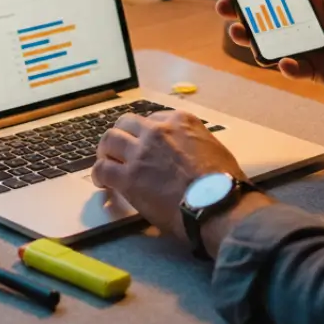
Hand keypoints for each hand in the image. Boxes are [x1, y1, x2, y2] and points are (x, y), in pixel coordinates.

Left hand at [92, 110, 245, 238]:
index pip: (152, 119)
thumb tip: (189, 154)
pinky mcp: (128, 177)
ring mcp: (140, 152)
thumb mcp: (213, 148)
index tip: (144, 143)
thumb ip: (193, 143)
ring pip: (110, 140)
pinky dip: (99, 174)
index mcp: (180, 121)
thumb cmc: (223, 183)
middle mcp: (156, 131)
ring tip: (106, 161)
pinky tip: (102, 182)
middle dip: (121, 135)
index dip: (145, 133)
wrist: (217, 205)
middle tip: (119, 148)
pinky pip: (103, 169)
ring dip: (106, 151)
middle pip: (126, 123)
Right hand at [216, 0, 323, 94]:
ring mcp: (308, 47)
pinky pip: (293, 69)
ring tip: (240, 34)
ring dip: (252, 40)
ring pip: (270, 44)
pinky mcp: (315, 70)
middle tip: (224, 8)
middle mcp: (305, 23)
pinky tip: (287, 62)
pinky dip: (286, 66)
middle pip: (264, 17)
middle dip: (240, 13)